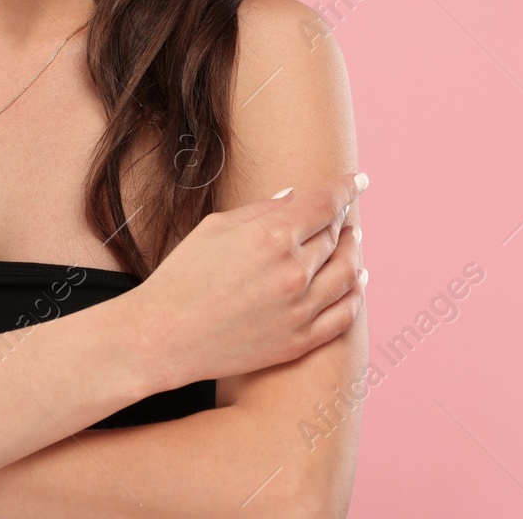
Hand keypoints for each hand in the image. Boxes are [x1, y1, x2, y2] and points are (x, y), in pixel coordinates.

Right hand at [126, 171, 367, 387]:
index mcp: (269, 237)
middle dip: (341, 220)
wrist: (164, 336)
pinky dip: (356, 294)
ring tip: (353, 241)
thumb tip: (294, 197)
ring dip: (354, 253)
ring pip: (348, 274)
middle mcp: (292, 272)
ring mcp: (299, 310)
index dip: (345, 188)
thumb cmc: (182, 277)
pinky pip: (345, 316)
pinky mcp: (299, 341)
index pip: (324, 204)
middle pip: (335, 236)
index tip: (358, 179)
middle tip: (342, 213)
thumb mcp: (214, 228)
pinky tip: (357, 282)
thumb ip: (260, 210)